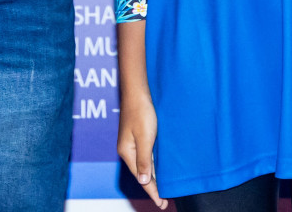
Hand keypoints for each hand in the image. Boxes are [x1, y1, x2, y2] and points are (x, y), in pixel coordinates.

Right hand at [118, 90, 166, 208]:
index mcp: (127, 152)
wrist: (137, 92)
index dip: (152, 191)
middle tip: (164, 200)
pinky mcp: (137, 136)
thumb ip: (144, 160)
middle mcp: (128, 150)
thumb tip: (143, 181)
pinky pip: (146, 156)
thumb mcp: (145, 138)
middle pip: (141, 173)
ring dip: (153, 177)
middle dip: (152, 187)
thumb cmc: (141, 112)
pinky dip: (152, 165)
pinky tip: (158, 169)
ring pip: (144, 165)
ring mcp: (132, 143)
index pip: (141, 178)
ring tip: (162, 189)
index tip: (161, 203)